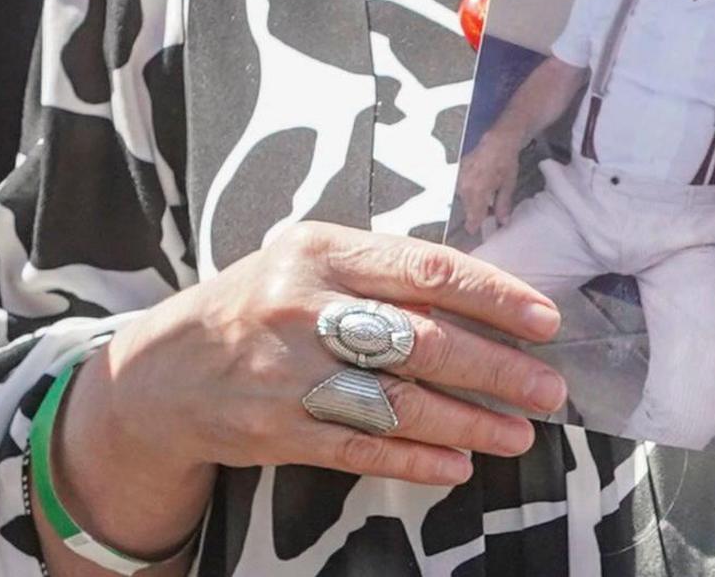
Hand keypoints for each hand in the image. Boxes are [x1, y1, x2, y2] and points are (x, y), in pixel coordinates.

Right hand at [58, 223, 566, 533]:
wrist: (166, 370)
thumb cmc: (259, 305)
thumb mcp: (307, 261)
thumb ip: (381, 271)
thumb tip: (482, 296)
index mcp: (319, 250)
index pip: (426, 268)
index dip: (493, 296)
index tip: (544, 319)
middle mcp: (304, 307)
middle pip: (423, 340)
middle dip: (498, 369)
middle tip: (548, 389)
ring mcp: (290, 373)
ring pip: (401, 403)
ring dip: (470, 422)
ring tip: (518, 434)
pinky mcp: (280, 430)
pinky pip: (364, 448)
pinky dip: (417, 460)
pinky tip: (458, 464)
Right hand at [452, 134, 525, 246]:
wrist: (497, 140)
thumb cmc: (505, 162)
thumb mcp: (508, 185)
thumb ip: (503, 205)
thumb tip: (502, 222)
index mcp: (477, 192)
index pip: (472, 218)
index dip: (475, 226)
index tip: (477, 231)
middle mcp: (465, 186)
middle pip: (467, 209)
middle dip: (477, 213)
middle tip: (489, 212)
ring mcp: (460, 177)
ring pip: (464, 199)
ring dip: (473, 202)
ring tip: (487, 197)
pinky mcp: (459, 171)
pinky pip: (462, 188)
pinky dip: (470, 191)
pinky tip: (480, 188)